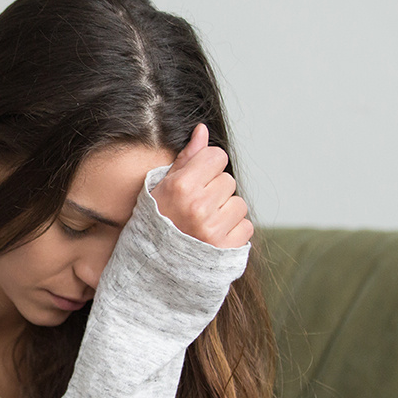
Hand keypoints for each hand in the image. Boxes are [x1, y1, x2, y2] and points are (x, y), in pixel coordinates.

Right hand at [150, 123, 252, 248]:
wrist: (152, 266)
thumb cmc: (156, 222)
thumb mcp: (162, 187)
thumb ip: (186, 158)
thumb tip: (202, 130)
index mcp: (181, 187)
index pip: (217, 157)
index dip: (208, 167)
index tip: (197, 182)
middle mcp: (198, 206)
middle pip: (228, 180)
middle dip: (216, 191)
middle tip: (197, 208)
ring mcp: (213, 229)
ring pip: (239, 204)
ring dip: (227, 212)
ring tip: (205, 224)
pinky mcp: (226, 248)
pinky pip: (246, 227)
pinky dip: (233, 232)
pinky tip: (214, 237)